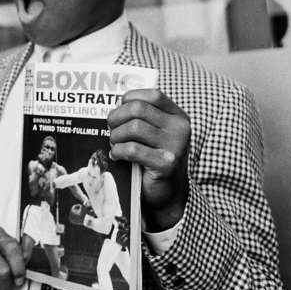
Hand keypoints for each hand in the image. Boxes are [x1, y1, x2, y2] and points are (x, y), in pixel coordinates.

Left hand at [107, 88, 190, 230]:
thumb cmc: (154, 158)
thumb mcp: (154, 134)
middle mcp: (180, 128)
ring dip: (116, 136)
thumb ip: (142, 118)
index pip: (153, 95)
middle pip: (139, 109)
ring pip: (134, 127)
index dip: (130, 98)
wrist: (167, 194)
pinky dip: (118, 151)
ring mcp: (175, 146)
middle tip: (110, 128)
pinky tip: (117, 156)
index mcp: (178, 117)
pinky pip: (132, 149)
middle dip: (117, 117)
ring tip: (114, 144)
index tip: (119, 108)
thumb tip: (114, 105)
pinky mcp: (165, 164)